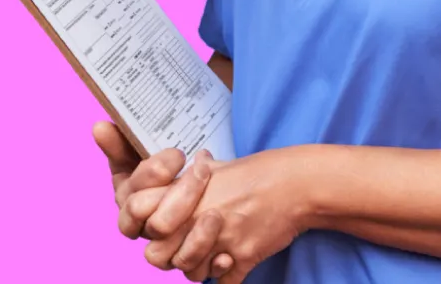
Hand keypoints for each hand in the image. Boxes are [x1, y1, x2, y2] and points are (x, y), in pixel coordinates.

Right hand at [92, 121, 234, 275]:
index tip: (178, 154)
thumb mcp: (140, 152)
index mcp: (129, 203)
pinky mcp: (191, 262)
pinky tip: (227, 253)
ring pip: (172, 258)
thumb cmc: (160, 170)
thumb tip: (99, 126)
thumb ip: (121, 142)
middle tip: (203, 172)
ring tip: (216, 214)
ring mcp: (166, 250)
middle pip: (156, 225)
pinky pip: (198, 272)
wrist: (197, 188)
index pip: (134, 198)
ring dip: (196, 238)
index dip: (155, 176)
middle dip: (181, 197)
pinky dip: (213, 263)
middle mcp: (144, 230)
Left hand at [124, 146, 315, 282]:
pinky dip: (225, 276)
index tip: (162, 222)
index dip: (148, 224)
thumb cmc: (260, 172)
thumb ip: (195, 176)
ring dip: (198, 265)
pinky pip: (221, 283)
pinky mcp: (242, 259)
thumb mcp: (221, 168)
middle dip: (169, 252)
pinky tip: (232, 259)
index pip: (144, 219)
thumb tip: (184, 173)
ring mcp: (220, 241)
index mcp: (190, 194)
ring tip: (213, 249)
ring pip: (189, 273)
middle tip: (185, 241)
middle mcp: (199, 218)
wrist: (296, 184)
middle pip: (156, 256)